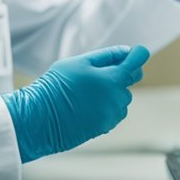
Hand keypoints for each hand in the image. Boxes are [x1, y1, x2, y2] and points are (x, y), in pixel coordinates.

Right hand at [3, 45, 148, 162]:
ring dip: (113, 92)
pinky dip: (107, 107)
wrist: (41, 118)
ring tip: (88, 92)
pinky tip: (87, 105)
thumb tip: (126, 51)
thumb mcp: (80, 62)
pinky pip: (114, 112)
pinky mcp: (105, 127)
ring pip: (122, 98)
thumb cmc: (57, 86)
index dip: (138, 54)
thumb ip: (107, 55)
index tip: (135, 52)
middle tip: (102, 72)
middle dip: (123, 73)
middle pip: (131, 80)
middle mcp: (117, 98)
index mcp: (113, 79)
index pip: (137, 62)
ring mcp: (112, 114)